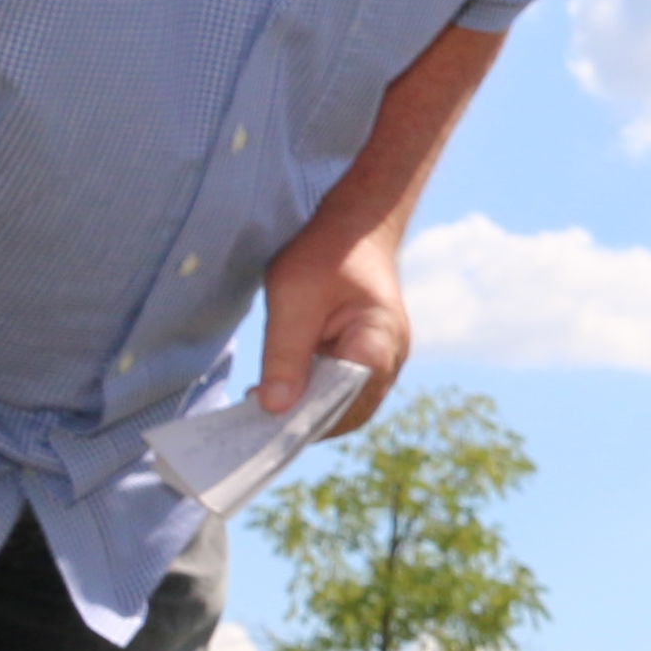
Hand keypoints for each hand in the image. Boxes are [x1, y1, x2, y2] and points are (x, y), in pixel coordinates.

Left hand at [256, 209, 410, 425]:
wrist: (355, 227)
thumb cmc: (325, 253)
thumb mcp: (293, 298)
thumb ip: (285, 355)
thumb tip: (274, 408)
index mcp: (379, 340)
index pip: (346, 400)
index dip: (309, 418)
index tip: (267, 422)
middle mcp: (392, 359)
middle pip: (351, 412)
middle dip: (308, 423)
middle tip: (258, 423)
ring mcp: (387, 361)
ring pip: (350, 407)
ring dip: (312, 412)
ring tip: (267, 409)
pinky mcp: (372, 358)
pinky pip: (348, 391)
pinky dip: (318, 397)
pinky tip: (284, 391)